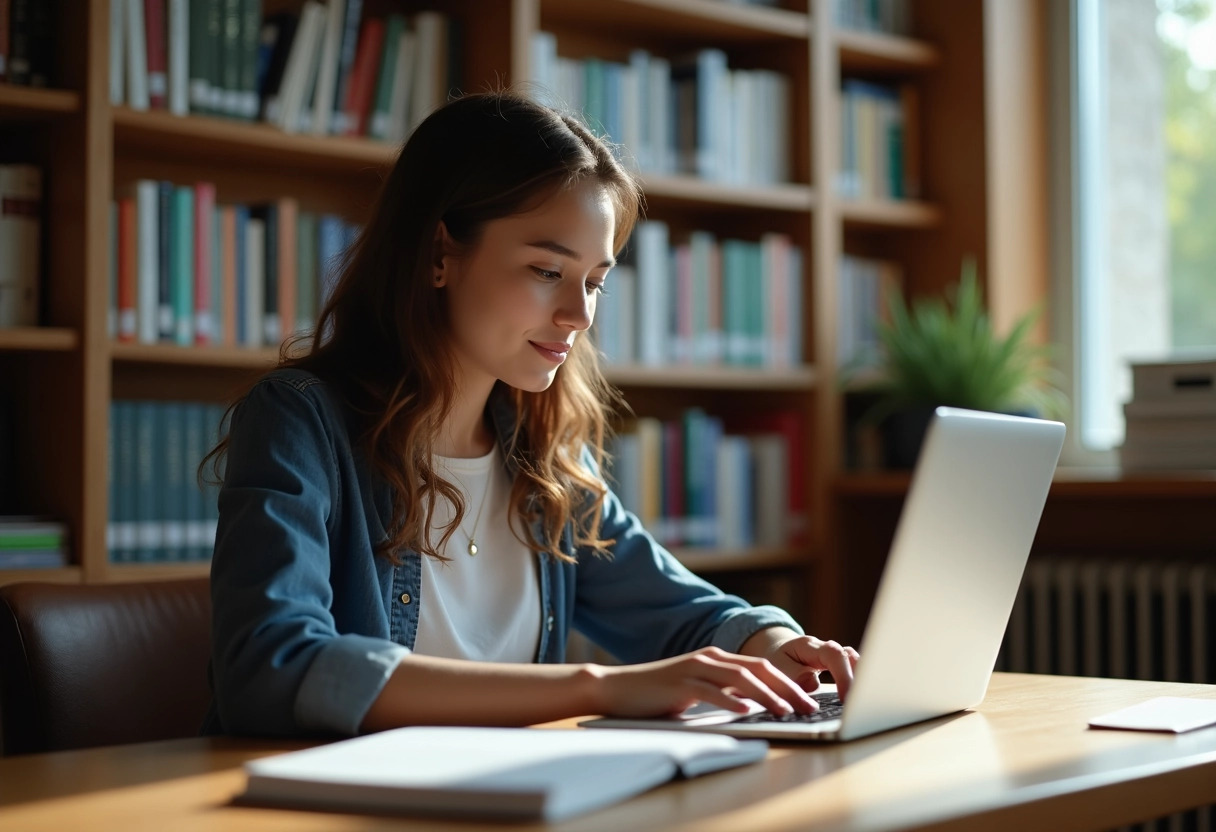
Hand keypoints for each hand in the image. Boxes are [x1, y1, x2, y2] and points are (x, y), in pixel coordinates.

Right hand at [590, 646, 818, 717]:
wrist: (620, 688)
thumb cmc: (660, 694)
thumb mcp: (699, 691)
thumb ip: (725, 692)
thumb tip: (757, 705)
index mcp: (717, 659)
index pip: (761, 667)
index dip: (788, 682)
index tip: (808, 700)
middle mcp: (710, 658)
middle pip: (758, 669)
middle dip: (786, 688)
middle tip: (808, 707)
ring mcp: (694, 668)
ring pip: (739, 679)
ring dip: (766, 695)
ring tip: (785, 711)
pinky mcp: (679, 683)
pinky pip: (709, 691)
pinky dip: (729, 700)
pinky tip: (745, 712)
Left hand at [740, 627, 859, 701]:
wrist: (775, 651)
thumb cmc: (776, 660)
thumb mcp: (776, 666)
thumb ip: (792, 675)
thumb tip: (813, 684)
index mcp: (809, 646)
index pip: (834, 655)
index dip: (843, 676)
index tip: (845, 699)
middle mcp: (825, 648)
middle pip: (850, 658)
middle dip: (859, 679)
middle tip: (861, 704)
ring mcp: (834, 656)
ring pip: (855, 663)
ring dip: (861, 682)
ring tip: (864, 704)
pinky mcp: (838, 667)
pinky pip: (853, 671)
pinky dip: (857, 684)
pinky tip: (860, 701)